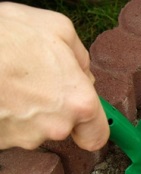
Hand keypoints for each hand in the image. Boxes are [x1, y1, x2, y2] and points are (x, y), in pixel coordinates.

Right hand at [0, 2, 108, 150]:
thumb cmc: (5, 39)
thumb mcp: (56, 29)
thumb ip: (80, 56)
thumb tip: (83, 73)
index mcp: (78, 103)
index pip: (97, 136)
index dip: (90, 127)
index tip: (85, 120)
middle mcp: (55, 127)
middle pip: (63, 126)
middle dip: (54, 107)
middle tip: (35, 81)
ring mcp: (25, 137)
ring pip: (35, 128)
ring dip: (28, 109)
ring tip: (11, 80)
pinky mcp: (1, 141)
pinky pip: (12, 129)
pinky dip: (7, 113)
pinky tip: (1, 92)